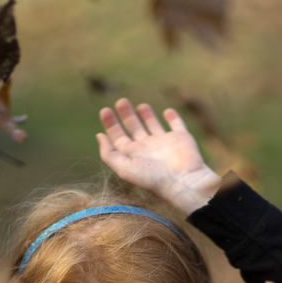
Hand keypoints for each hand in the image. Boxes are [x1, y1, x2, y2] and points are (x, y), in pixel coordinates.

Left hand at [97, 99, 221, 214]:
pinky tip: (168, 112)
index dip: (111, 125)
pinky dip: (173, 117)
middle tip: (121, 101)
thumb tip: (99, 136)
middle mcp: (148, 149)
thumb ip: (109, 154)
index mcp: (134, 155)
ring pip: (153, 126)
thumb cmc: (152, 178)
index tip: (105, 110)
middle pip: (134, 129)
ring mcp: (165, 143)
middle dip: (126, 115)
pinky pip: (177, 125)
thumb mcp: (124, 168)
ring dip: (147, 115)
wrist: (182, 181)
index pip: (119, 138)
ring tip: (141, 105)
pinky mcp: (181, 138)